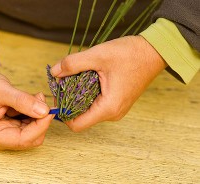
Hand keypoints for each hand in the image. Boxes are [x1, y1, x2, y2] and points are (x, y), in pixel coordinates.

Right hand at [0, 64, 52, 150]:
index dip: (40, 127)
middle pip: (30, 139)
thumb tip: (44, 111)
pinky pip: (30, 125)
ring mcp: (5, 135)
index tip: (49, 111)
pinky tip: (31, 100)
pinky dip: (35, 113)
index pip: (22, 139)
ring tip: (35, 96)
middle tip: (41, 99)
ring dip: (38, 115)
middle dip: (40, 120)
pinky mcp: (11, 128)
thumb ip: (22, 100)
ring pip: (33, 132)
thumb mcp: (1, 89)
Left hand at [51, 36, 166, 131]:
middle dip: (69, 102)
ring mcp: (116, 109)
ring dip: (78, 97)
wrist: (154, 52)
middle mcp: (112, 113)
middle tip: (64, 83)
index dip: (62, 113)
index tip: (58, 95)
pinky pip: (97, 105)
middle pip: (81, 117)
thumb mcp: (98, 55)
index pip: (76, 125)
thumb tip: (54, 72)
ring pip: (88, 111)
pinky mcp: (117, 102)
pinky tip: (86, 79)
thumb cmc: (130, 54)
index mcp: (108, 107)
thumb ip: (72, 64)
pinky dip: (88, 95)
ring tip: (75, 78)